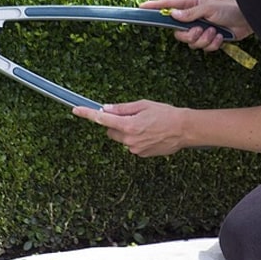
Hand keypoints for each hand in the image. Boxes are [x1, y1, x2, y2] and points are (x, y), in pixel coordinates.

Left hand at [72, 100, 190, 156]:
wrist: (184, 129)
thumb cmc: (166, 114)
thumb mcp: (143, 105)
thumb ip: (123, 108)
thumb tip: (107, 109)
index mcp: (128, 125)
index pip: (102, 120)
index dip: (87, 114)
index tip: (76, 110)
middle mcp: (129, 140)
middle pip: (111, 131)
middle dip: (116, 124)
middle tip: (131, 117)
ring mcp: (135, 149)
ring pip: (122, 139)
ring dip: (127, 132)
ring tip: (146, 125)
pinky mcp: (142, 154)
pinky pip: (132, 145)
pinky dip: (136, 139)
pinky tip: (150, 133)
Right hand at [141, 0, 252, 50]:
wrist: (248, 19)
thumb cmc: (230, 7)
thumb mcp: (209, 7)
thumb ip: (190, 13)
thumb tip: (172, 14)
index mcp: (191, 3)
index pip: (168, 4)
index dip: (155, 6)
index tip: (142, 7)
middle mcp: (193, 16)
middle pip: (178, 32)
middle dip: (189, 35)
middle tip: (200, 30)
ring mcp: (200, 28)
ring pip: (190, 42)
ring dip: (203, 40)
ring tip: (214, 32)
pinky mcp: (209, 38)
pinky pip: (203, 47)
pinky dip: (212, 43)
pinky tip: (220, 36)